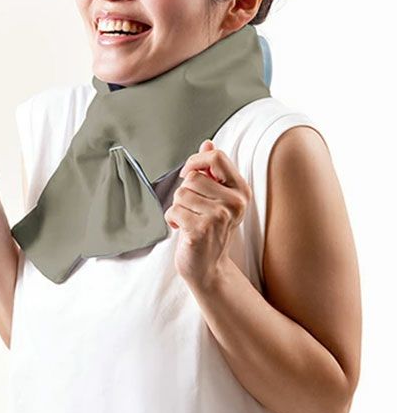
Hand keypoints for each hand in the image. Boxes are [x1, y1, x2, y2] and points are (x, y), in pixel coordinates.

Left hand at [164, 139, 252, 287]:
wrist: (208, 268)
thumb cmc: (209, 230)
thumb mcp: (216, 198)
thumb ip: (212, 171)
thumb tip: (207, 144)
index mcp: (240, 191)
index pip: (217, 157)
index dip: (196, 162)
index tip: (189, 174)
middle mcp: (234, 203)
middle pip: (193, 177)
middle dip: (185, 192)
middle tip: (193, 210)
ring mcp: (219, 217)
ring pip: (181, 194)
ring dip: (178, 207)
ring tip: (189, 221)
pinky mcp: (201, 230)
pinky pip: (174, 210)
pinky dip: (172, 220)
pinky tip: (182, 230)